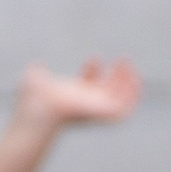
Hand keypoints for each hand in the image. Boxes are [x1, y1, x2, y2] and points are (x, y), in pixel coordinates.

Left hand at [13, 55, 141, 136]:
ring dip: (129, 84)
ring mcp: (97, 111)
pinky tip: (135, 79)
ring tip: (130, 65)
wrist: (42, 106)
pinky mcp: (106, 114)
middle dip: (116, 77)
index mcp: (72, 99)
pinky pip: (126, 109)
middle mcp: (86, 106)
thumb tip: (37, 66)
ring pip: (120, 101)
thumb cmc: (34, 97)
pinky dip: (133, 96)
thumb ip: (37, 73)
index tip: (93, 57)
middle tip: (122, 59)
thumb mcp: (35, 79)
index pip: (87, 88)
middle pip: (107, 93)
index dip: (93, 72)